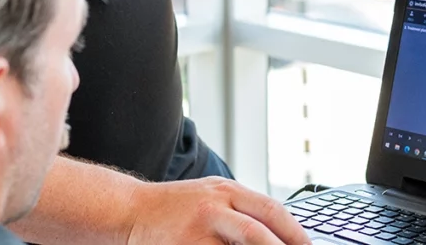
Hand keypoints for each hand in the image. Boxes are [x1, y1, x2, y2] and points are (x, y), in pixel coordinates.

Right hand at [126, 177, 310, 244]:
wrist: (130, 211)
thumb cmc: (176, 207)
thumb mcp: (212, 195)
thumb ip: (242, 209)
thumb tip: (281, 232)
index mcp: (226, 191)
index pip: (271, 210)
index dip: (295, 232)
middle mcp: (213, 208)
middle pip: (257, 233)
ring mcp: (196, 233)